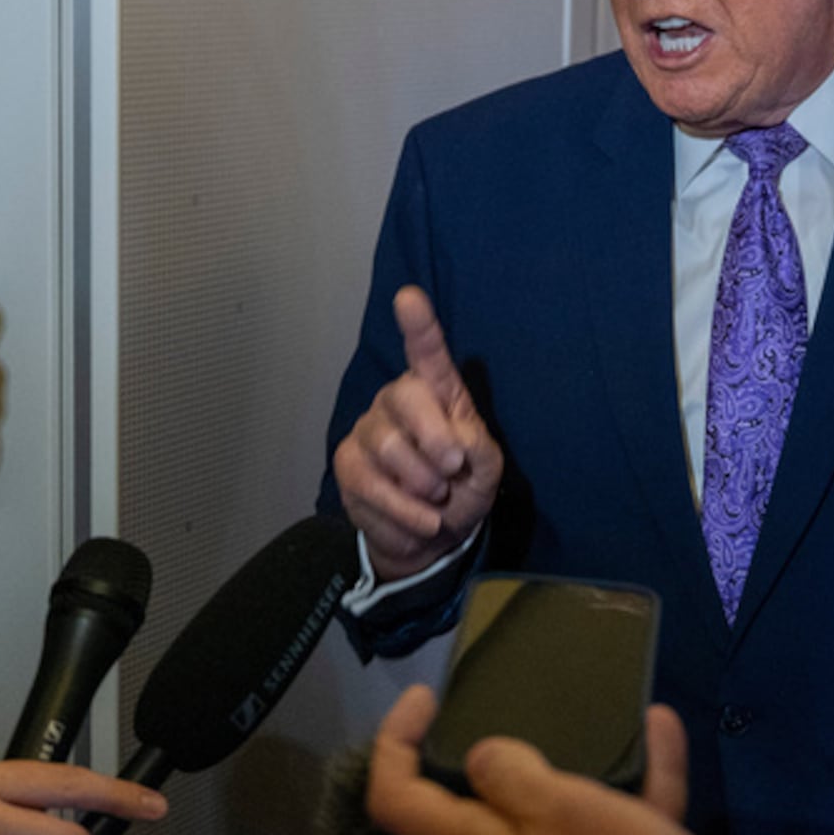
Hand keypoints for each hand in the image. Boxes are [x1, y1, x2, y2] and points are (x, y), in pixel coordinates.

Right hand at [333, 287, 502, 580]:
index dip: (418, 327)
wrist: (432, 537)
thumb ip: (478, 449)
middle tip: (453, 472)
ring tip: (437, 503)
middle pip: (406, 399)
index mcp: (436, 392)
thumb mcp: (486, 470)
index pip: (426, 354)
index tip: (409, 298)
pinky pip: (371, 487)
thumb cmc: (463, 488)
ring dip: (422, 487)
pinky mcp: (347, 465)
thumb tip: (453, 445)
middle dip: (435, 441)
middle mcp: (396, 401)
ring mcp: (367, 431)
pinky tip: (419, 522)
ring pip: (387, 448)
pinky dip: (404, 514)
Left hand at [368, 686, 770, 834]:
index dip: (395, 743)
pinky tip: (661, 731)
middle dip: (475, 750)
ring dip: (564, 759)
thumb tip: (479, 760)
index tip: (425, 698)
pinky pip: (615, 824)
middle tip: (503, 700)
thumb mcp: (562, 814)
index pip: (399, 801)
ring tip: (585, 708)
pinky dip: (634, 779)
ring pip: (548, 811)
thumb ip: (511, 778)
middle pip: (468, 808)